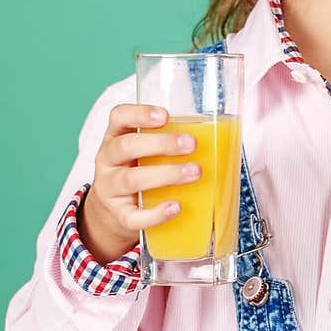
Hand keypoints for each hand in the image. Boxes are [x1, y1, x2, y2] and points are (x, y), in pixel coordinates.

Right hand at [79, 103, 200, 263]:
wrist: (112, 212)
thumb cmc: (140, 171)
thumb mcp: (145, 151)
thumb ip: (169, 140)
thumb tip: (223, 136)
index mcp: (116, 137)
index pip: (118, 117)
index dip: (139, 114)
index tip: (165, 116)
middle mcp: (107, 160)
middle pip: (126, 146)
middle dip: (161, 144)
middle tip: (192, 144)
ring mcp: (109, 189)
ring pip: (131, 180)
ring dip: (165, 175)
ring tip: (194, 172)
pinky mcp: (118, 216)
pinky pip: (133, 217)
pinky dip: (155, 214)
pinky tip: (175, 207)